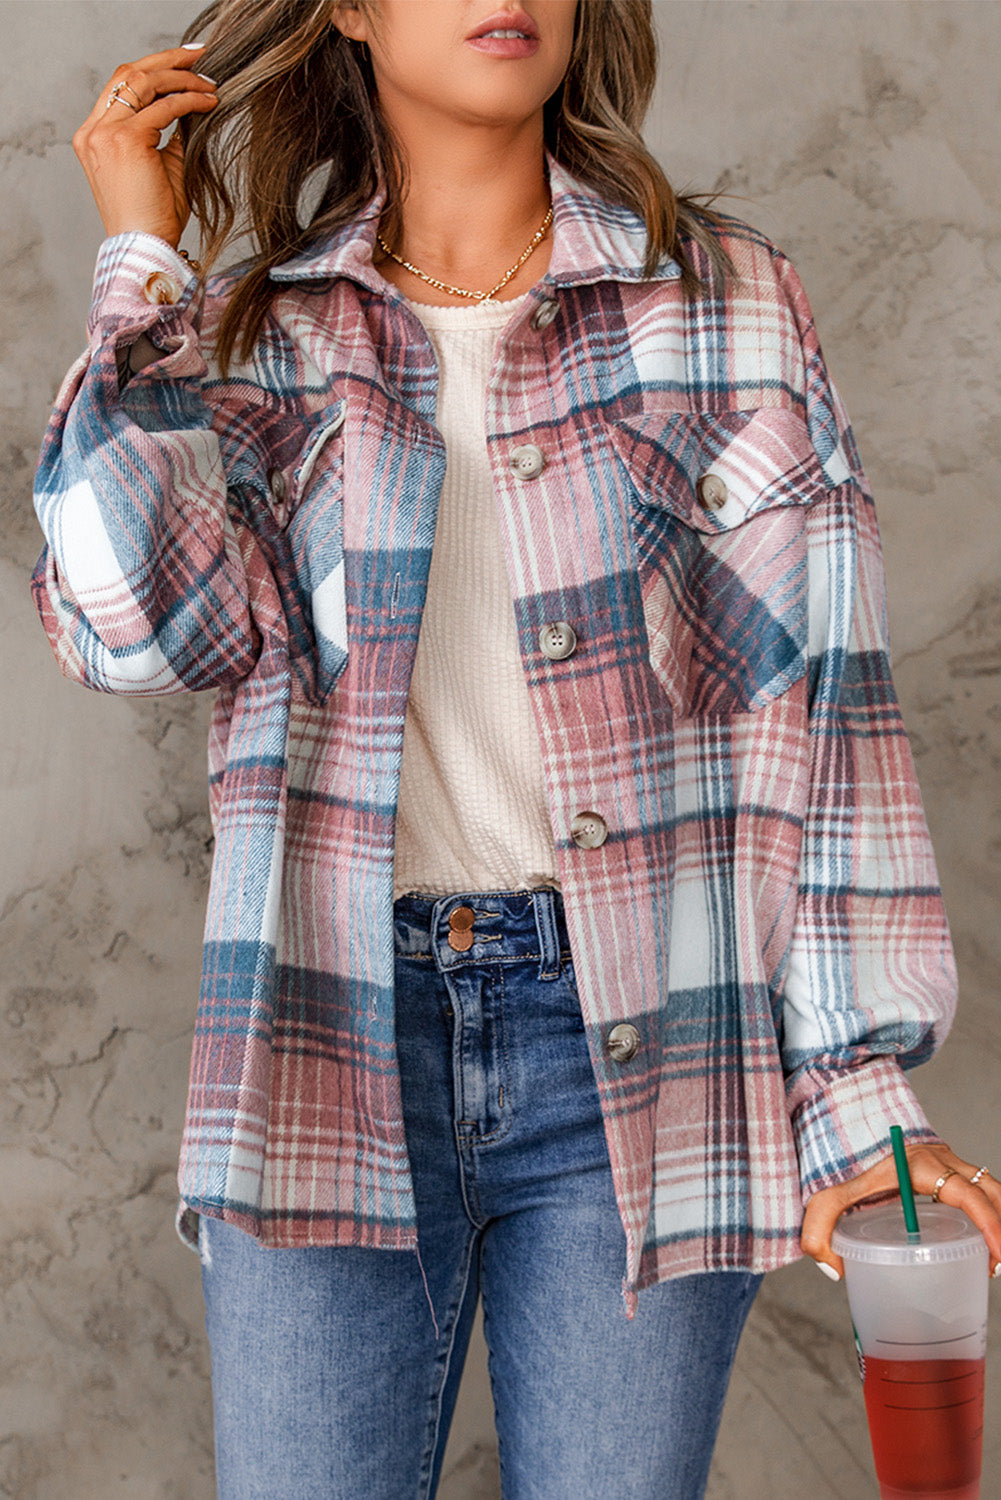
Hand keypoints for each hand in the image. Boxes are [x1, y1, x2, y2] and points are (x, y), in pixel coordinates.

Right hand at [72, 44, 218, 246]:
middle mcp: (93, 131)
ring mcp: (106, 134)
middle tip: (199, 57)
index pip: (120, 87)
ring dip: (180, 77)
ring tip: (209, 82)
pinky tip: (209, 102)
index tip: (184, 65)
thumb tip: (189, 105)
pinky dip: (188, 100)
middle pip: (128, 73)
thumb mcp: (160, 167)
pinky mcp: (126, 140)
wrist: (144, 247)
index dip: (153, 69)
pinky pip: (163, 107)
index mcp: (93, 137)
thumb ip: (167, 134)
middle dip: (167, 60)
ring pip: (144, 82)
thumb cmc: (153, 218)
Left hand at [802, 1142, 1000, 1278]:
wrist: (850, 1128)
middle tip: (996, 1267)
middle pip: (989, 1193)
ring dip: (998, 1221)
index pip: (968, 1194)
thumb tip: (835, 1271)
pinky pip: (980, 1192)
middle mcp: (943, 1161)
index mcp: (922, 1165)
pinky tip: (981, 1246)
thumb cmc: (844, 1165)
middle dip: (1000, 1228)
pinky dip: (988, 1215)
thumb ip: (819, 1230)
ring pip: (990, 1191)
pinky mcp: (950, 1172)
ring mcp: (950, 1164)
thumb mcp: (827, 1197)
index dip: (989, 1223)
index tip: (996, 1255)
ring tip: (991, 1262)